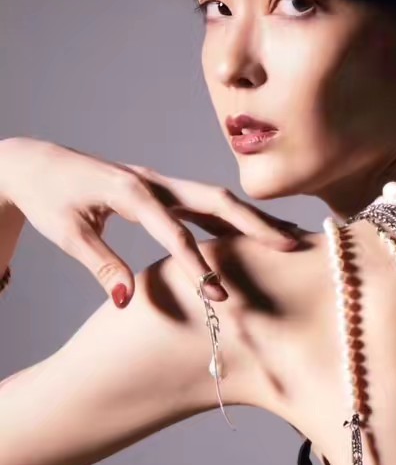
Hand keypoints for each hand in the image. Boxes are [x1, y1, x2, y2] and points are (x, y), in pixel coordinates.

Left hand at [0, 138, 301, 306]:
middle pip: (216, 200)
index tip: (219, 295)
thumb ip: (101, 264)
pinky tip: (254, 232)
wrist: (37, 164)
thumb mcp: (67, 233)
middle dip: (254, 224)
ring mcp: (163, 183)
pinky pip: (205, 203)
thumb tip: (127, 301)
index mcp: (131, 191)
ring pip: (218, 198)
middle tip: (290, 245)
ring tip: (287, 237)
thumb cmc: (50, 197)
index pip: (174, 232)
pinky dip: (234, 218)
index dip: (198, 264)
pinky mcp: (164, 190)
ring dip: (253, 218)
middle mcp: (155, 182)